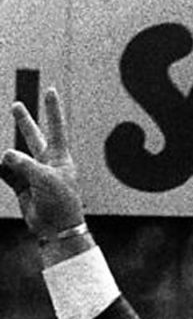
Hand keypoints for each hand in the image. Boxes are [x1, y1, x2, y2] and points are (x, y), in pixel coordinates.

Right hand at [0, 87, 83, 238]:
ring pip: (13, 158)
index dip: (52, 109)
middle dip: (24, 121)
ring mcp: (32, 173)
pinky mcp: (21, 185)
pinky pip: (6, 173)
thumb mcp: (45, 178)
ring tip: (28, 182)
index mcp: (59, 157)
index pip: (55, 128)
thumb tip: (6, 154)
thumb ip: (24, 163)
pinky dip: (3, 172)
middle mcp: (46, 162)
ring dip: (10, 163)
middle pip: (33, 137)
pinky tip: (9, 177)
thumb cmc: (60, 201)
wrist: (57, 228)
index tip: (51, 90)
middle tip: (16, 105)